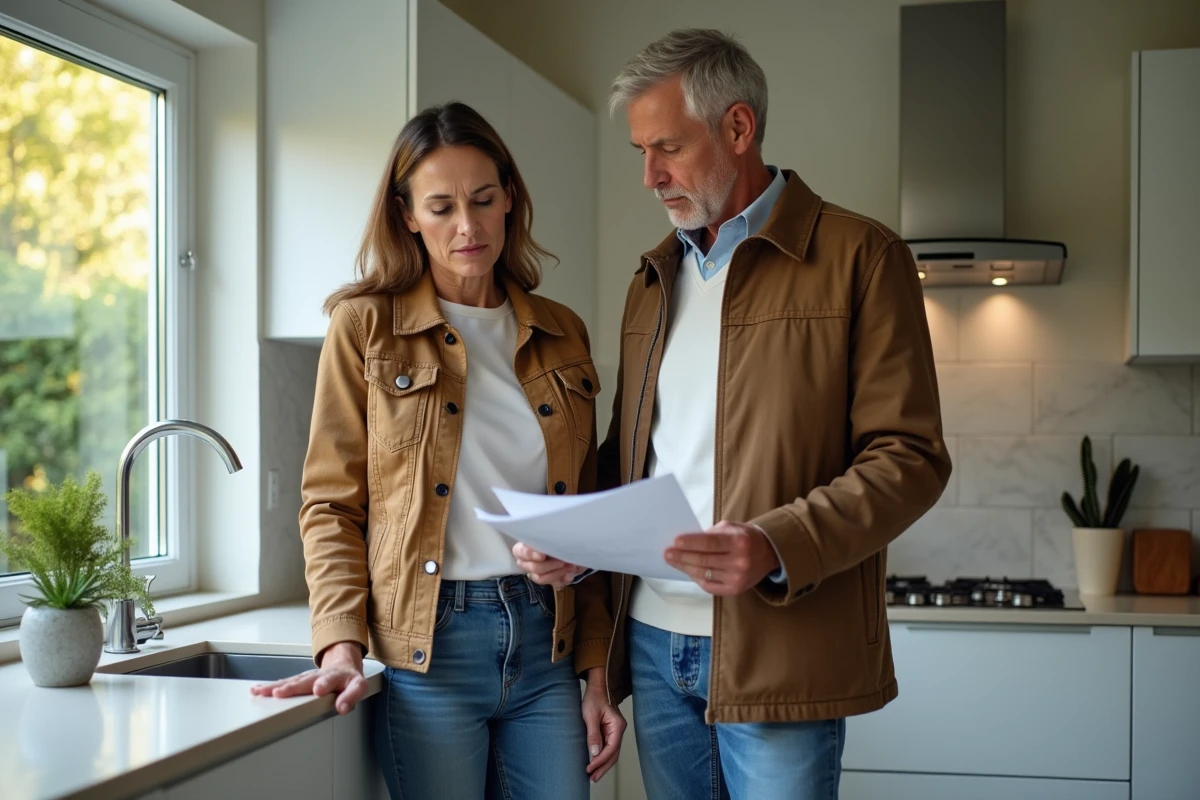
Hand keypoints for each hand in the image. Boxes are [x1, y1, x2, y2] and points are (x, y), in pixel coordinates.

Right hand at [249, 641, 366, 715]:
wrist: (343, 663)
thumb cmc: (349, 679)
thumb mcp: (358, 687)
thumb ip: (351, 697)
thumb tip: (342, 708)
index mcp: (339, 677)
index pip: (333, 681)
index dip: (326, 685)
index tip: (318, 690)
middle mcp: (321, 675)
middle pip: (306, 681)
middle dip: (292, 687)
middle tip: (279, 693)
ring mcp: (309, 676)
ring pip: (291, 681)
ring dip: (275, 687)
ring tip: (261, 692)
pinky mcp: (300, 679)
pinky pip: (285, 682)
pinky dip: (271, 686)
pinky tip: (258, 690)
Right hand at [513, 542, 583, 588]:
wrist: (572, 549)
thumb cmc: (559, 538)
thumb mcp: (554, 535)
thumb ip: (549, 538)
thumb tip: (553, 540)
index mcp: (523, 547)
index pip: (520, 552)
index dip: (530, 554)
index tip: (542, 556)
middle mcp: (527, 562)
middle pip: (533, 567)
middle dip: (549, 565)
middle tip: (563, 561)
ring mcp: (536, 574)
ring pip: (541, 578)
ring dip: (557, 573)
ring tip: (571, 567)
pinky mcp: (549, 581)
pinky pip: (553, 584)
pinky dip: (563, 579)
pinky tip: (570, 574)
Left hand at [581, 667, 624, 782]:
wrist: (597, 687)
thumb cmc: (594, 698)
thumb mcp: (590, 715)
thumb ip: (593, 734)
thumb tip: (594, 753)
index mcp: (618, 725)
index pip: (611, 748)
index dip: (601, 760)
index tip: (590, 768)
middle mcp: (619, 730)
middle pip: (614, 754)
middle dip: (603, 767)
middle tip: (593, 778)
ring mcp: (615, 732)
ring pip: (612, 753)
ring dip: (603, 765)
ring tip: (593, 775)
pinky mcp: (609, 732)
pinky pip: (608, 748)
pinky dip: (602, 757)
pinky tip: (595, 764)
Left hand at [665, 521, 780, 595]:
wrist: (768, 553)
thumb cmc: (744, 537)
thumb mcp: (730, 527)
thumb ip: (710, 534)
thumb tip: (685, 542)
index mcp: (739, 542)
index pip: (710, 543)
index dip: (691, 543)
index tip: (675, 542)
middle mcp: (740, 561)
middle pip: (705, 560)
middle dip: (683, 557)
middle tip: (667, 553)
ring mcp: (738, 578)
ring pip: (705, 574)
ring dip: (686, 567)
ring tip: (673, 561)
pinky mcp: (735, 590)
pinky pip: (710, 586)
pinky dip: (696, 578)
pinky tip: (687, 570)